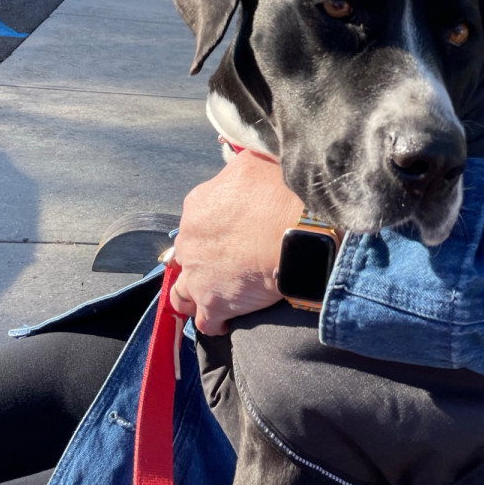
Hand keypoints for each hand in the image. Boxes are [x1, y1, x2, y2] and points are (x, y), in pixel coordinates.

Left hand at [168, 150, 303, 334]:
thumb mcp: (257, 162)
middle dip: (205, 258)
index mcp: (199, 204)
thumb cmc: (284, 194)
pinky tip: (226, 321)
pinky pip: (204, 322)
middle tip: (231, 261)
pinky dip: (213, 323)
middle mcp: (190, 239)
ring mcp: (198, 274)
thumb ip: (239, 166)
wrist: (301, 233)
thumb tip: (239, 164)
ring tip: (216, 295)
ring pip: (182, 292)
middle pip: (188, 253)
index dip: (216, 225)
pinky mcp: (213, 304)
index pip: (198, 216)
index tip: (235, 230)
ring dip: (196, 294)